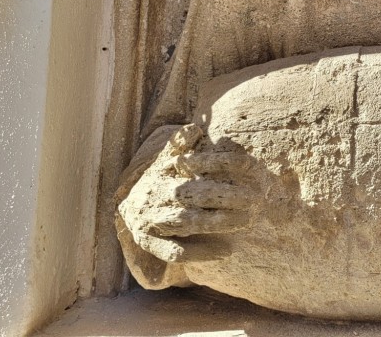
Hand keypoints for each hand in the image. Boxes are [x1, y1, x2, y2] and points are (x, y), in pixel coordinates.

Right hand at [117, 123, 257, 263]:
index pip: (197, 164)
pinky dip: (201, 252)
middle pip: (196, 194)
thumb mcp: (164, 159)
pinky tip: (226, 251)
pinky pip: (175, 252)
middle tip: (256, 198)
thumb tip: (193, 129)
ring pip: (188, 222)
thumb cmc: (155, 179)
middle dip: (228, 196)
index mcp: (163, 172)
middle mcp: (159, 195)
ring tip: (247, 221)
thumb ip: (179, 143)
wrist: (124, 206)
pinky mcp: (151, 243)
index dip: (225, 162)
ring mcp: (154, 220)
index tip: (252, 165)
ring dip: (219, 222)